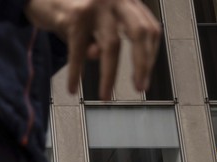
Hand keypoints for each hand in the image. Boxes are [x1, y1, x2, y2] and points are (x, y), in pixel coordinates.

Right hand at [24, 0, 160, 99]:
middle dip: (142, 64)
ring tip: (105, 97)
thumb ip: (98, 37)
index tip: (145, 75)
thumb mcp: (90, 21)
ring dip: (109, 76)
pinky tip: (72, 88)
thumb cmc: (65, 5)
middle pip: (140, 33)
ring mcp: (96, 5)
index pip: (149, 27)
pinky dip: (75, 73)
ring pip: (111, 46)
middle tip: (140, 88)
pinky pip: (78, 51)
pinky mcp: (75, 16)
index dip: (150, 54)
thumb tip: (98, 56)